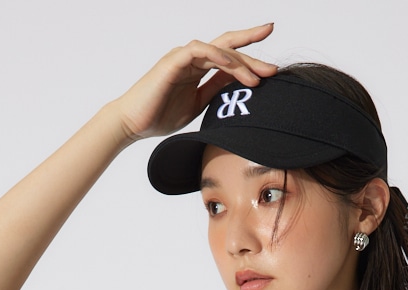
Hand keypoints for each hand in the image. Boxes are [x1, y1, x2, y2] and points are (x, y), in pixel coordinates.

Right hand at [114, 25, 278, 142]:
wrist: (133, 124)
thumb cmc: (160, 115)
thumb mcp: (197, 105)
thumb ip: (215, 91)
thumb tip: (237, 86)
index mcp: (197, 68)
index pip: (228, 55)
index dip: (250, 54)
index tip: (272, 60)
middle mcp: (192, 58)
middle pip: (228, 47)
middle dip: (253, 51)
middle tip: (274, 66)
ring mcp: (182, 57)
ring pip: (218, 49)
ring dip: (240, 62)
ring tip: (258, 78)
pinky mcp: (173, 61)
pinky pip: (199, 51)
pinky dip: (217, 56)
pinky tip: (232, 66)